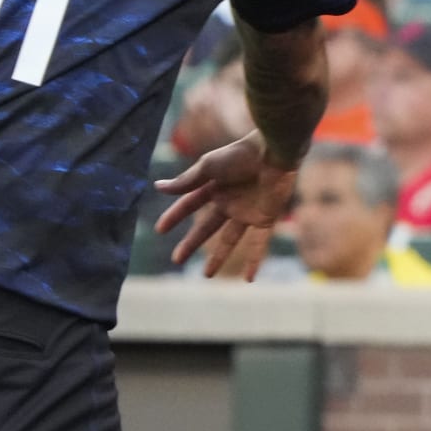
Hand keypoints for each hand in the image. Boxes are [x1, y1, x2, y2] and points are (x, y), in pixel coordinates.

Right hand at [153, 131, 298, 280]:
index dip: (175, 216)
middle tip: (176, 259)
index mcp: (215, 186)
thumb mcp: (208, 167)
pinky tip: (249, 279)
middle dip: (191, 243)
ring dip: (219, 257)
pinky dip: (255, 260)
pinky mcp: (266, 218)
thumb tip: (158, 187)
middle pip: (207, 227)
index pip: (190, 204)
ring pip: (230, 239)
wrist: (273, 152)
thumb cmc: (239, 154)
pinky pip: (259, 243)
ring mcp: (248, 211)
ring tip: (207, 275)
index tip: (160, 230)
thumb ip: (186, 181)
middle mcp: (230, 200)